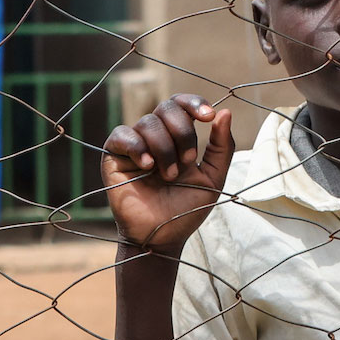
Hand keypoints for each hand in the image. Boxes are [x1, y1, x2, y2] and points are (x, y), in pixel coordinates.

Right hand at [102, 94, 235, 253]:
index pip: (181, 103)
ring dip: (164, 148)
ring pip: (148, 122)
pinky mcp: (113, 156)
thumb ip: (221, 147)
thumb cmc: (186, 210)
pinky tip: (147, 166)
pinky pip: (123, 134)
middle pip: (166, 107)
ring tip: (168, 176)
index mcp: (177, 137)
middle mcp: (155, 136)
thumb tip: (225, 113)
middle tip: (188, 161)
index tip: (208, 116)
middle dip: (182, 131)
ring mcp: (134, 144)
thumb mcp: (213, 179)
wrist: (162, 237)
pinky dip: (138, 147)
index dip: (194, 103)